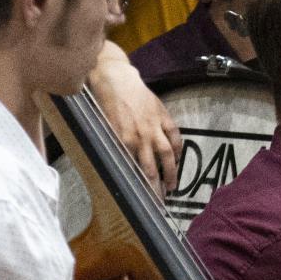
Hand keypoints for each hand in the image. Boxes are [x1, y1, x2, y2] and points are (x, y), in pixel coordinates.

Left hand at [88, 44, 181, 195]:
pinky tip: (178, 158)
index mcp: (123, 141)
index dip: (139, 188)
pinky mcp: (162, 115)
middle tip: (159, 203)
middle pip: (151, 169)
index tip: (142, 202)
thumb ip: (113, 147)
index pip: (133, 171)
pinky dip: (178, 148)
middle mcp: (140, 136)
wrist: (114, 76)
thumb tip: (117, 167)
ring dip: (171, 172)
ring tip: (172, 186)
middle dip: (155, 188)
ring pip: (166, 155)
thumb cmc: (103, 101)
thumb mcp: (102, 128)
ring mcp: (153, 126)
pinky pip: (174, 135)